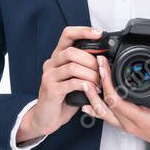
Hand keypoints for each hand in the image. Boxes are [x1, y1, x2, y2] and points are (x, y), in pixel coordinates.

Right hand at [16, 26, 101, 141]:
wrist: (45, 118)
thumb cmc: (62, 98)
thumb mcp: (74, 79)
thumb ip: (83, 68)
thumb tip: (104, 61)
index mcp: (57, 58)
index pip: (67, 34)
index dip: (83, 31)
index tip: (98, 34)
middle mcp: (51, 64)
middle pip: (71, 51)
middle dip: (91, 60)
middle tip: (101, 71)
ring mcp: (49, 76)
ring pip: (72, 67)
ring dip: (91, 74)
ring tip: (99, 83)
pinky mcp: (51, 90)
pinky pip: (71, 83)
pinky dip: (85, 85)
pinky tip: (92, 89)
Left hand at [79, 55, 149, 149]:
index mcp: (142, 119)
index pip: (117, 101)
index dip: (107, 84)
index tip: (105, 67)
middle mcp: (130, 124)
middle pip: (106, 104)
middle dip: (99, 83)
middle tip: (97, 65)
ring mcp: (126, 126)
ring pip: (103, 113)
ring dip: (92, 97)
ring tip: (85, 82)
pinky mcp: (125, 125)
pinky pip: (107, 117)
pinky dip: (95, 109)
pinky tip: (86, 103)